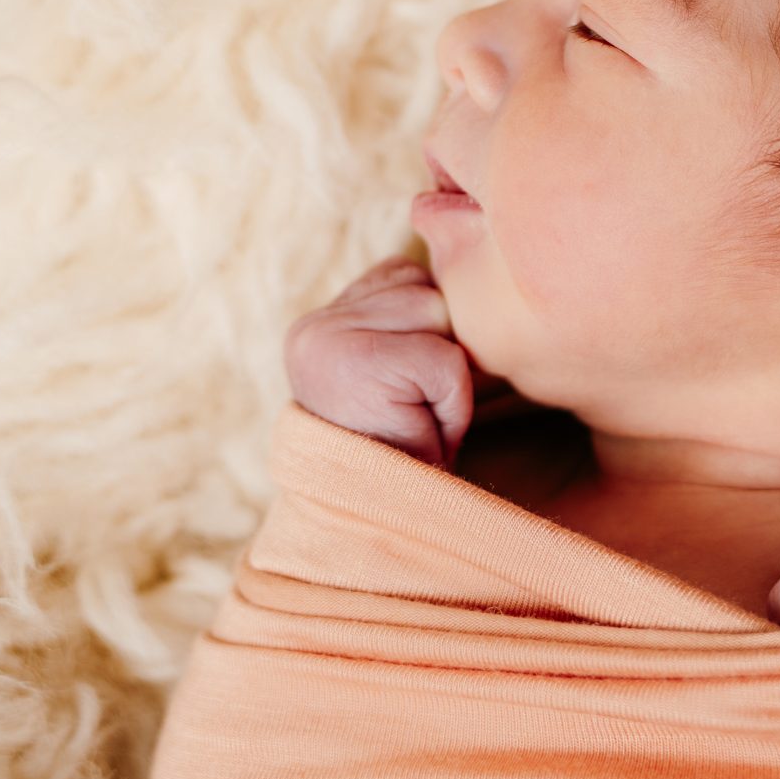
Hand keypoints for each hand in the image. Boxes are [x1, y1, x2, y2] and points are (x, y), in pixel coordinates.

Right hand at [284, 254, 473, 468]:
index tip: (403, 390)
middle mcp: (315, 324)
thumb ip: (414, 320)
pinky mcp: (361, 359)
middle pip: (432, 294)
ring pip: (445, 322)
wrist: (378, 525)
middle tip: (411, 410)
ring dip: (450, 382)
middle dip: (444, 356)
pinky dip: (452, 404)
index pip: (412, 277)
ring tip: (414, 419)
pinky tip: (417, 431)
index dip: (432, 338)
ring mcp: (330, 338)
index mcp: (323, 319)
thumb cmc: (404, 449)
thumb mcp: (402, 372)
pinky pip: (448, 362)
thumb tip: (464, 253)